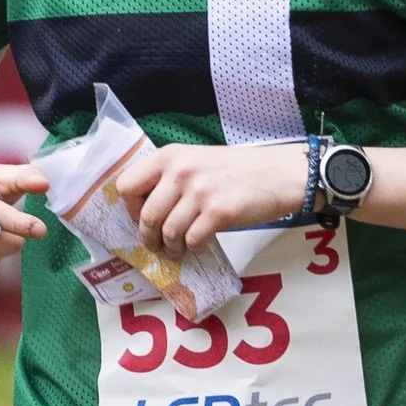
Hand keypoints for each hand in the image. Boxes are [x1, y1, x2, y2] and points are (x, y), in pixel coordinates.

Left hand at [114, 139, 307, 252]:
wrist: (278, 174)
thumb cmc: (237, 169)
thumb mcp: (196, 160)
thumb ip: (170, 177)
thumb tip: (145, 210)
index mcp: (170, 156)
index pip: (127, 185)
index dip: (130, 208)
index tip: (141, 217)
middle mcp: (181, 171)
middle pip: (147, 216)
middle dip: (149, 237)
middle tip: (157, 245)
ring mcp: (200, 192)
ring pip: (168, 232)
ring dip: (171, 247)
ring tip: (178, 249)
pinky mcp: (219, 212)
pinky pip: (192, 240)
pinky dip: (193, 248)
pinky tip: (198, 245)